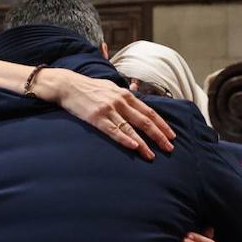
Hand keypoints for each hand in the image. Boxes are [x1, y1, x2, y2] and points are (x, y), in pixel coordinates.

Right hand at [38, 69, 175, 161]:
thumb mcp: (111, 87)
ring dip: (144, 143)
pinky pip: (113, 131)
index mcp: (126, 95)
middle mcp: (120, 102)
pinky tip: (134, 147)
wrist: (69, 85)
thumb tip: (136, 93)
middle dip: (159, 136)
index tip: (172, 135)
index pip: (149, 112)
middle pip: (144, 121)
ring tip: (152, 155)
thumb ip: (125, 93)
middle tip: (169, 148)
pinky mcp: (97, 118)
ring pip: (131, 129)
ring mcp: (109, 110)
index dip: (162, 124)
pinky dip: (125, 139)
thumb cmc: (90, 88)